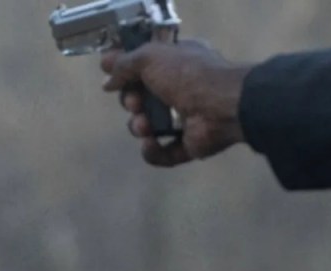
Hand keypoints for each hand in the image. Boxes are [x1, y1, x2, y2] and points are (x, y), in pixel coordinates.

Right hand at [101, 39, 250, 166]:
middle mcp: (180, 89)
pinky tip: (151, 143)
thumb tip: (107, 80)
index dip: (125, 72)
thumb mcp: (151, 57)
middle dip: (131, 102)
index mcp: (176, 63)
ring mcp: (185, 120)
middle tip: (135, 103)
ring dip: (139, 126)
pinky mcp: (188, 146)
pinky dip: (152, 151)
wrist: (223, 105)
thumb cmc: (188, 74)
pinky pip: (161, 154)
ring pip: (148, 127)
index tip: (108, 78)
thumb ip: (125, 65)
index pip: (144, 66)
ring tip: (145, 125)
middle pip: (141, 99)